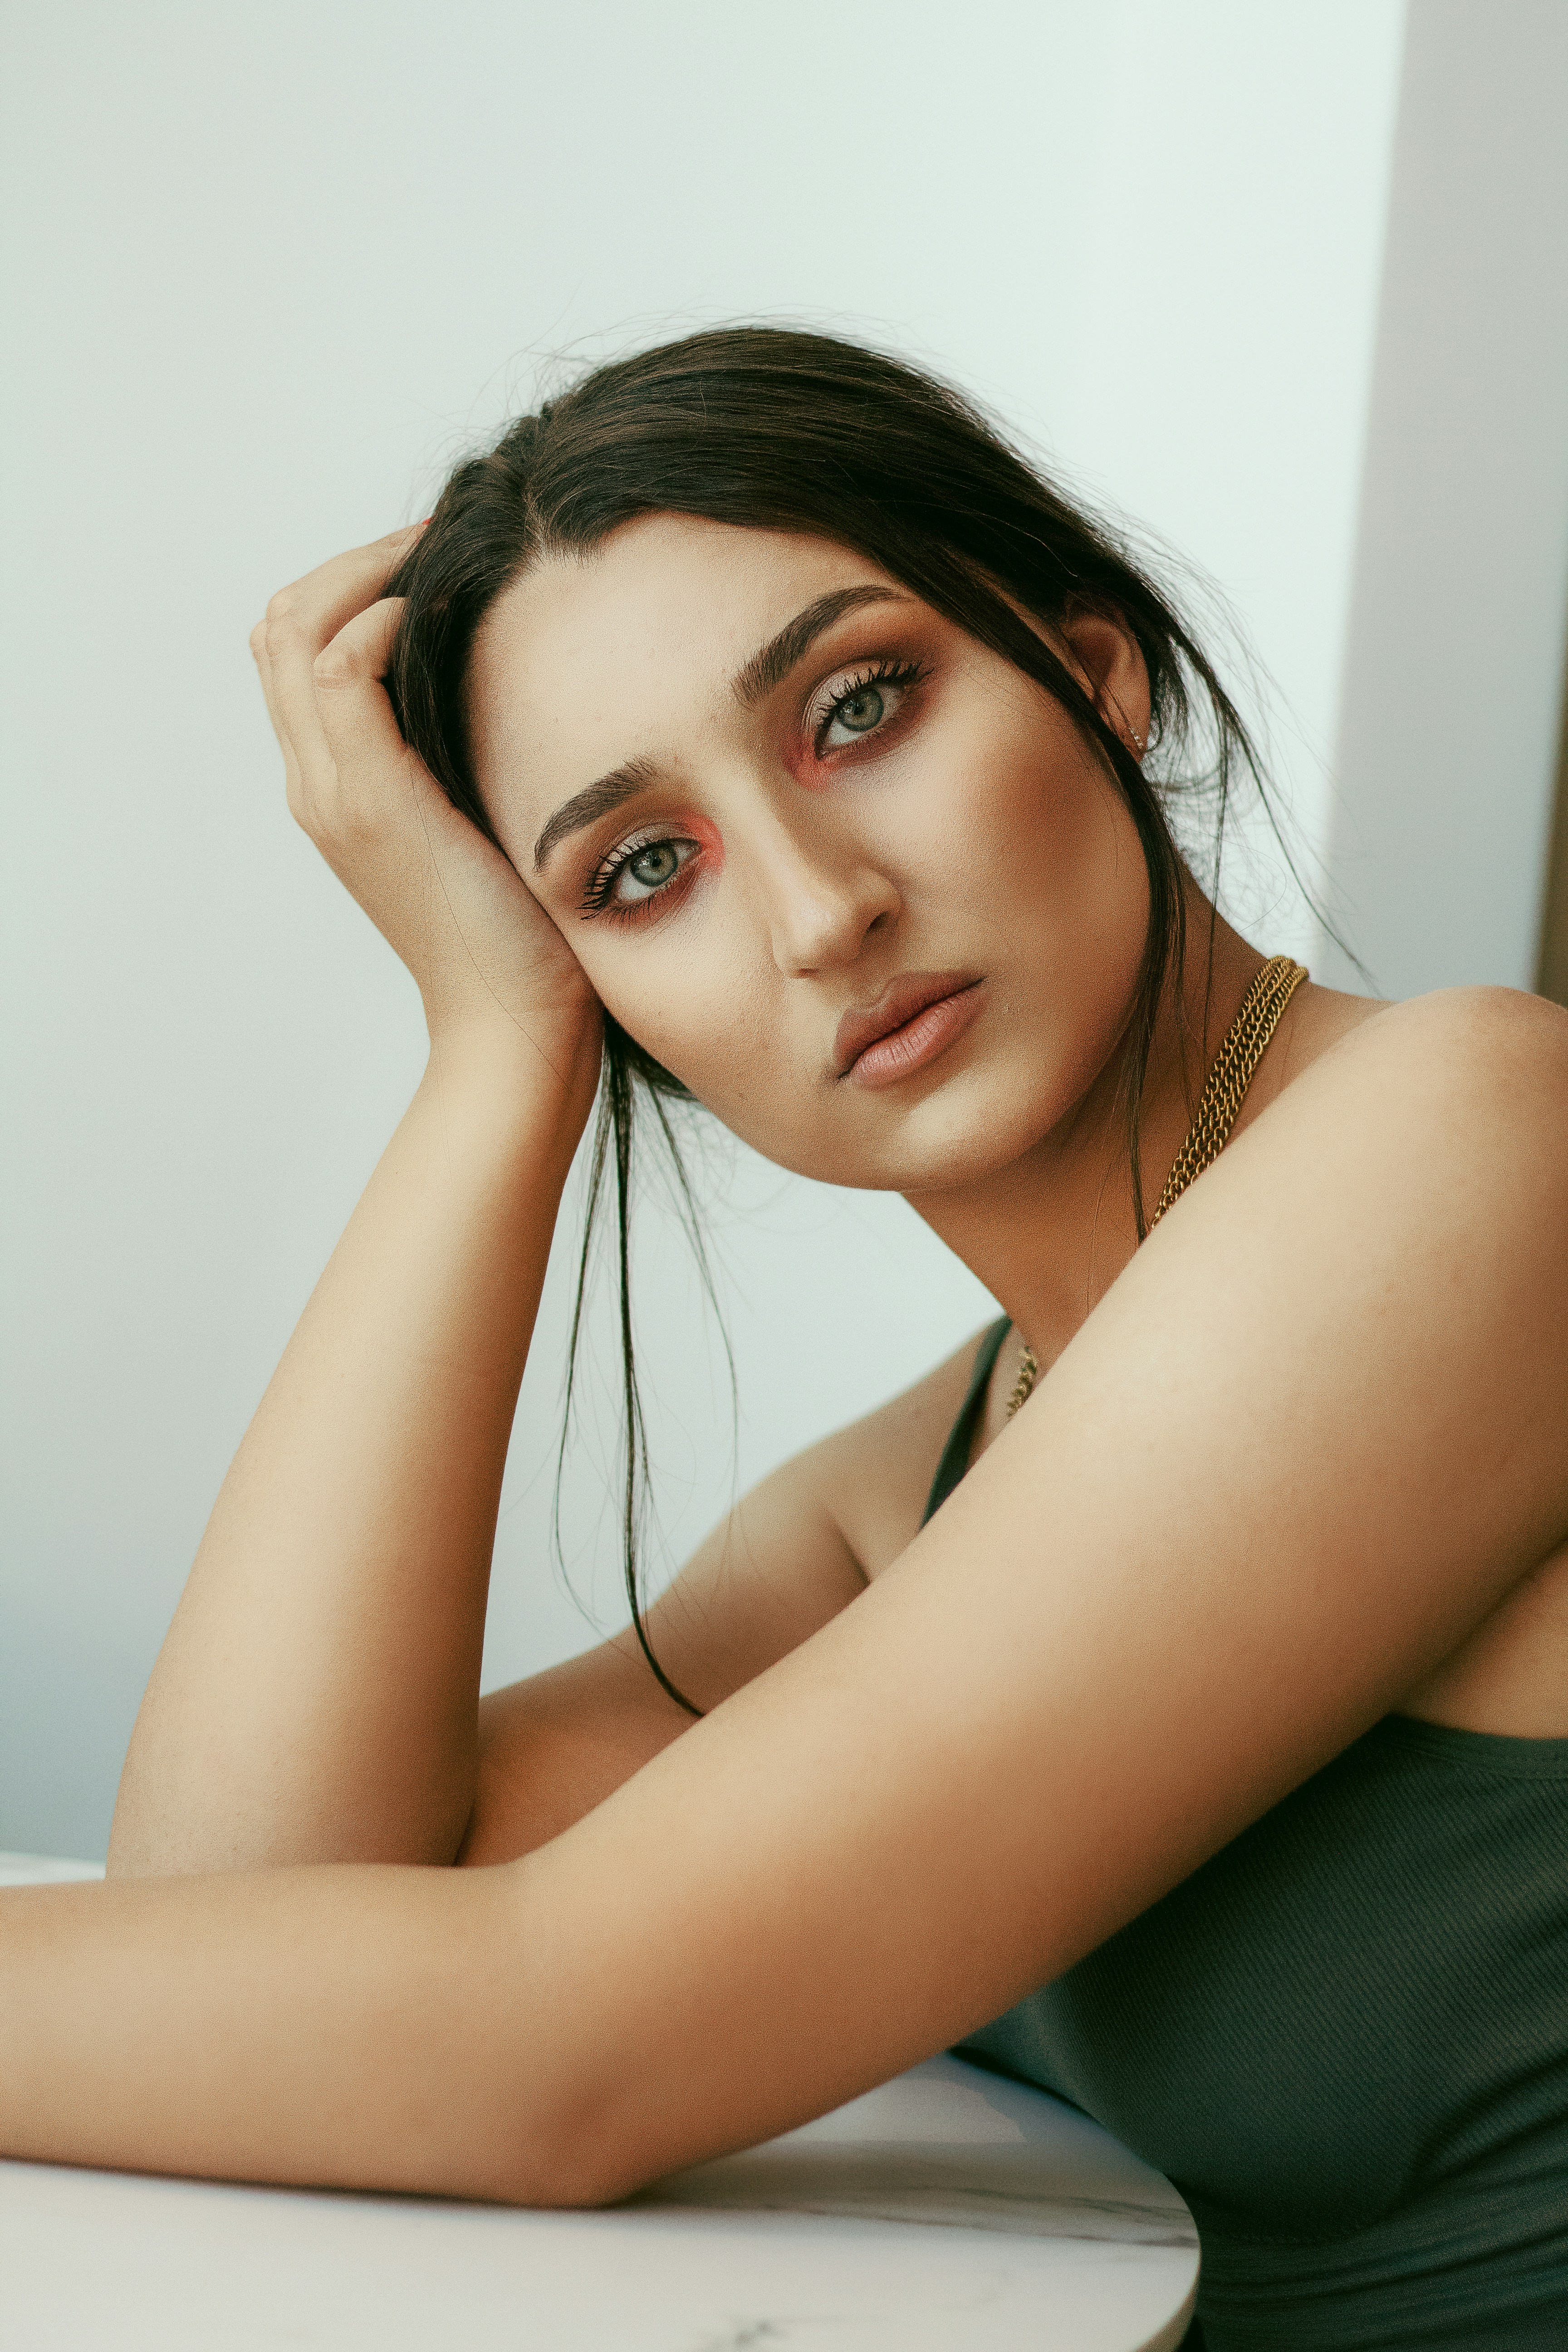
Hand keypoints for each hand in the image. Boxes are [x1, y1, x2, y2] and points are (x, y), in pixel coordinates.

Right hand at [252, 529, 600, 1083]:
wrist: (517, 1022)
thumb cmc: (527, 930)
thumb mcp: (489, 817)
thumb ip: (469, 755)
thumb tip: (512, 674)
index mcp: (337, 786)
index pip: (301, 645)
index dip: (357, 583)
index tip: (436, 558)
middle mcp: (318, 783)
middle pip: (282, 623)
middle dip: (356, 560)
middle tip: (436, 536)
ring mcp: (334, 792)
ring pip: (298, 628)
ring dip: (368, 570)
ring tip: (439, 554)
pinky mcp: (370, 801)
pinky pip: (344, 669)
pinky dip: (386, 619)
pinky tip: (444, 616)